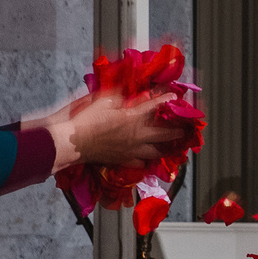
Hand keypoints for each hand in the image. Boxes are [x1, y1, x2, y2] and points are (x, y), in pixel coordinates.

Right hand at [47, 88, 195, 170]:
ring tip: (169, 147)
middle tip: (184, 130)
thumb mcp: (103, 100)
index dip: (165, 100)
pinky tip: (146, 159)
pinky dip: (145, 160)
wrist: (73, 142)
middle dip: (176, 131)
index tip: (174, 98)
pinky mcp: (123, 160)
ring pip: (155, 152)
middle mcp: (137, 135)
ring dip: (164, 148)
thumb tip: (128, 94)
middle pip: (164, 134)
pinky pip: (140, 163)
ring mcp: (131, 150)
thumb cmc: (86, 119)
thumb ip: (119, 96)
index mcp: (132, 117)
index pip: (154, 106)